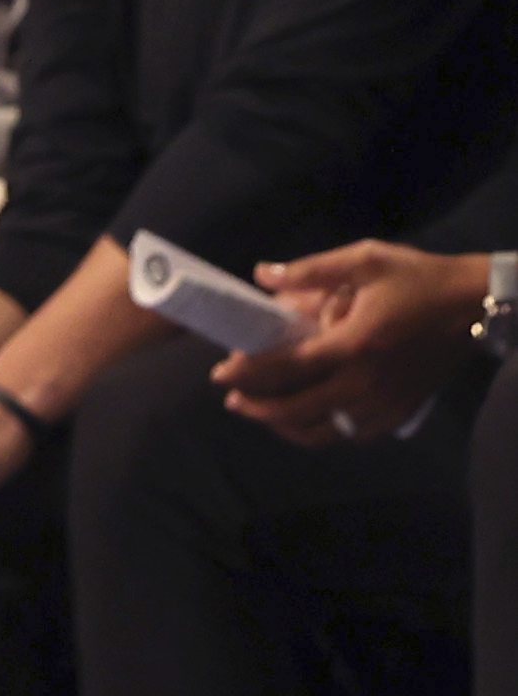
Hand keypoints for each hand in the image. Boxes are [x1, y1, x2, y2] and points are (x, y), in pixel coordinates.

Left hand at [218, 240, 486, 444]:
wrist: (476, 305)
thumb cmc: (420, 279)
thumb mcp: (366, 260)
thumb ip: (311, 270)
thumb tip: (262, 274)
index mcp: (352, 346)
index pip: (285, 369)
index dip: (246, 374)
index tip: (219, 374)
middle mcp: (365, 383)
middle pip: (295, 410)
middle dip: (256, 408)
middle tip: (232, 399)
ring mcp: (384, 403)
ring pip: (321, 432)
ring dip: (284, 426)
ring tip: (262, 412)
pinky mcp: (400, 412)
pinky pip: (350, 435)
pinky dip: (322, 432)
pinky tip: (306, 419)